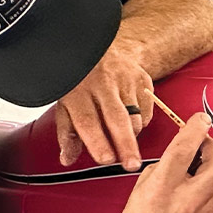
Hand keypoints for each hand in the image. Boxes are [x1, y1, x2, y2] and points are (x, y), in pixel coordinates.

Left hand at [54, 43, 153, 170]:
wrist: (97, 47)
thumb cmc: (80, 81)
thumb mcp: (66, 103)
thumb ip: (68, 133)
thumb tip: (67, 159)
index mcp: (78, 91)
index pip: (88, 120)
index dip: (97, 142)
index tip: (106, 160)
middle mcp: (102, 83)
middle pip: (117, 119)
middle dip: (125, 145)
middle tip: (131, 165)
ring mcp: (124, 79)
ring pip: (135, 117)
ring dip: (131, 135)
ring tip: (123, 137)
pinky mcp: (141, 78)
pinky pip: (147, 111)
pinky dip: (141, 121)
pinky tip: (131, 117)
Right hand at [109, 113, 212, 212]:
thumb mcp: (145, 181)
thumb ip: (169, 161)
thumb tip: (190, 147)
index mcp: (163, 187)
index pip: (185, 148)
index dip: (196, 128)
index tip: (201, 120)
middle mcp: (186, 202)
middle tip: (203, 147)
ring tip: (202, 168)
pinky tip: (204, 187)